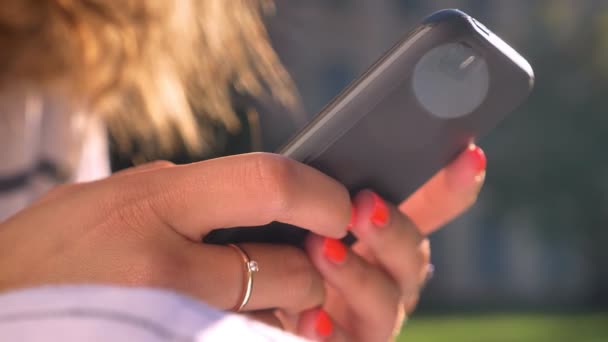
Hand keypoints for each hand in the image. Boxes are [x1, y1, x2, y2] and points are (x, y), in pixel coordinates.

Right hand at [0, 153, 354, 313]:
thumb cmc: (44, 258)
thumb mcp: (103, 200)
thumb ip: (177, 192)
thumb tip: (250, 194)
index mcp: (148, 202)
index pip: (266, 182)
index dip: (319, 192)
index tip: (340, 206)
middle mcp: (163, 265)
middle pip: (284, 264)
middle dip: (312, 267)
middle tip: (314, 260)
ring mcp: (170, 321)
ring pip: (273, 316)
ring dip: (293, 306)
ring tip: (281, 297)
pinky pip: (249, 339)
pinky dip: (266, 330)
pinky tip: (255, 320)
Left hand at [295, 144, 486, 340]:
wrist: (262, 308)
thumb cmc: (287, 251)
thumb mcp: (307, 216)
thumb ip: (323, 196)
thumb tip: (322, 163)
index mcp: (384, 239)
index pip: (430, 209)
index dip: (453, 186)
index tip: (470, 156)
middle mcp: (389, 278)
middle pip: (413, 256)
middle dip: (394, 231)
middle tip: (364, 207)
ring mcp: (372, 317)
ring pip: (387, 303)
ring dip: (358, 275)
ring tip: (323, 250)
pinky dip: (330, 332)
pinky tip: (312, 316)